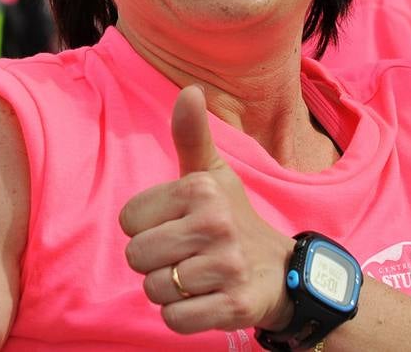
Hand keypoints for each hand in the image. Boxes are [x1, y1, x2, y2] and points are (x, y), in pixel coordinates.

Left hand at [118, 85, 295, 334]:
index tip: (175, 226)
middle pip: (136, 257)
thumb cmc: (231, 217)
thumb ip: (191, 135)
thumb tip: (190, 89)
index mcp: (201, 188)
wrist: (282, 272)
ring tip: (195, 277)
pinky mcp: (234, 306)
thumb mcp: (211, 173)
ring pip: (153, 290)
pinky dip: (181, 316)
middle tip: (184, 255)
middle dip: (153, 263)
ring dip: (168, 291)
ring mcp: (227, 267)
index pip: (128, 220)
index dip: (146, 228)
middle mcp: (215, 223)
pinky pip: (174, 320)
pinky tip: (202, 300)